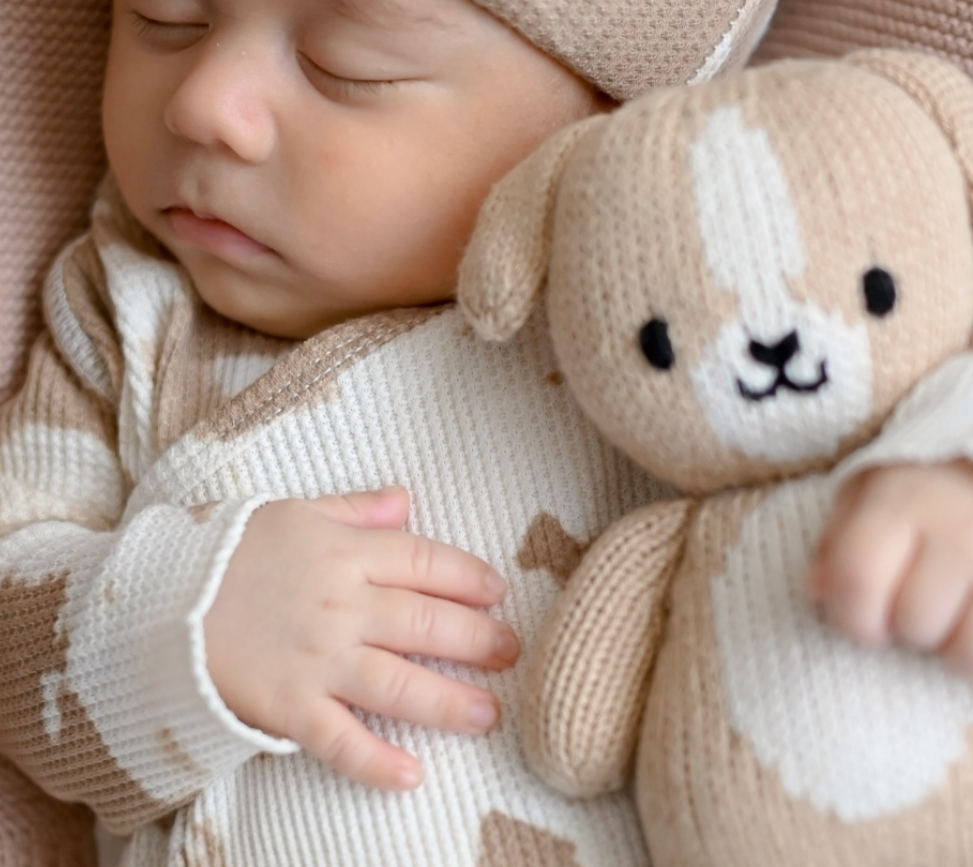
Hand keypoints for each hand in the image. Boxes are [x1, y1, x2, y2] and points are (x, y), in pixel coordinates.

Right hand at [204, 486, 518, 788]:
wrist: (156, 601)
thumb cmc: (225, 551)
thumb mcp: (293, 513)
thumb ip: (354, 509)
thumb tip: (406, 499)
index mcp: (343, 553)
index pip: (423, 561)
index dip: (467, 576)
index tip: (498, 591)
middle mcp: (341, 606)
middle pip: (425, 623)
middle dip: (476, 638)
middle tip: (512, 651)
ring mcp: (317, 660)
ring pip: (399, 684)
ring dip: (449, 702)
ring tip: (488, 713)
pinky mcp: (289, 708)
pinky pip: (341, 740)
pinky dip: (376, 762)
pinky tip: (413, 775)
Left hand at [807, 459, 972, 687]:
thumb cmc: (937, 472)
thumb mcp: (876, 483)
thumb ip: (842, 536)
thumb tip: (817, 591)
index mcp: (903, 500)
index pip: (857, 584)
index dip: (854, 617)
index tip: (868, 614)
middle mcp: (962, 531)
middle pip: (919, 628)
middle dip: (915, 626)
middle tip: (930, 598)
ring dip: (969, 649)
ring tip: (971, 615)